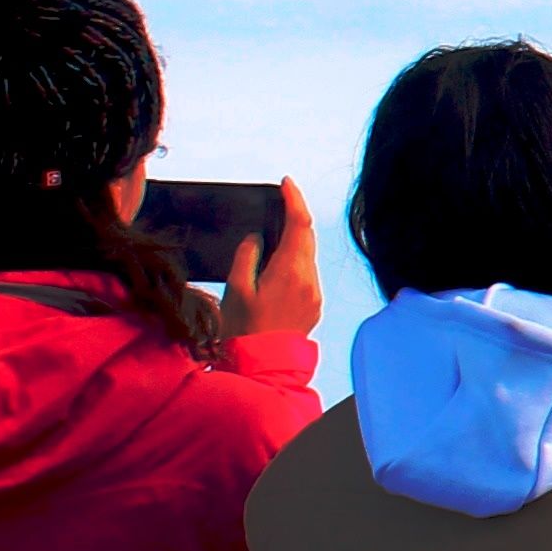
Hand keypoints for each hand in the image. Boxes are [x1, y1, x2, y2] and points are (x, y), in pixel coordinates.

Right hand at [229, 177, 326, 341]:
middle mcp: (309, 279)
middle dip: (295, 215)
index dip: (294, 199)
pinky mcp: (314, 305)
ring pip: (309, 254)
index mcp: (290, 271)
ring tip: (276, 228)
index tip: (286, 183)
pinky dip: (296, 259)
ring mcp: (315, 293)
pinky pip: (308, 272)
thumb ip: (246, 257)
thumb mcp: (236, 290)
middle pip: (308, 236)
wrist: (263, 367)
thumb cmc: (243, 330)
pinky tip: (280, 260)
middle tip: (279, 200)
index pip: (299, 224)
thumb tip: (255, 237)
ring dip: (295, 239)